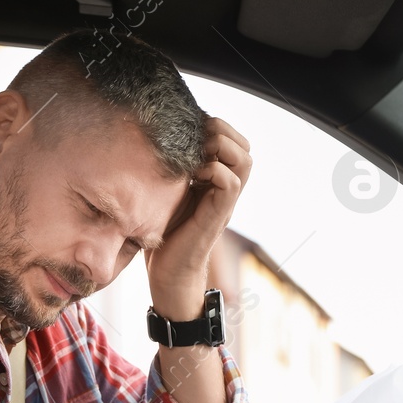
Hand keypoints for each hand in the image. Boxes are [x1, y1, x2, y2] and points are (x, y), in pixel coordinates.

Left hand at [145, 117, 251, 319]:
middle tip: (195, 141)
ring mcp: (225, 202)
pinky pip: (230, 182)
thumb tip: (156, 141)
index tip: (190, 133)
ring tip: (196, 157)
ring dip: (220, 149)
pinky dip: (211, 171)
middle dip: (221, 133)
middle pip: (245, 146)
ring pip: (245, 160)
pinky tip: (191, 178)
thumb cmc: (162, 235)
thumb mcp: (166, 194)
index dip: (217, 128)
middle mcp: (225, 190)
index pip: (234, 142)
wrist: (168, 275)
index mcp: (215, 182)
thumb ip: (173, 170)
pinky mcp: (218, 215)